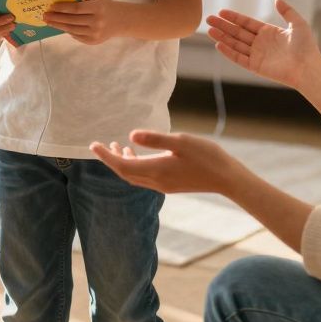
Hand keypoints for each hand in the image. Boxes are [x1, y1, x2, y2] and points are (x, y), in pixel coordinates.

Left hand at [43, 0, 124, 44]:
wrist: (121, 21)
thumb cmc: (105, 5)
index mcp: (98, 8)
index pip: (76, 8)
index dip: (62, 8)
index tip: (51, 6)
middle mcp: (97, 22)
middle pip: (72, 20)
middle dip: (56, 18)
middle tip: (45, 15)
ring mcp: (95, 33)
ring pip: (72, 30)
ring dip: (59, 26)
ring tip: (49, 21)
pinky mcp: (93, 42)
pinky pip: (76, 36)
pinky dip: (67, 31)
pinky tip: (60, 26)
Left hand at [89, 130, 239, 195]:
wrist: (227, 179)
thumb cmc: (207, 156)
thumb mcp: (181, 141)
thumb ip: (155, 139)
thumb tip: (130, 136)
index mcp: (156, 170)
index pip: (122, 165)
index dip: (105, 156)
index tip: (93, 145)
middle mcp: (156, 181)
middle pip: (125, 173)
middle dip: (111, 160)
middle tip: (101, 145)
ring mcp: (164, 186)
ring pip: (134, 177)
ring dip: (123, 163)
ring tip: (118, 147)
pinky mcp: (171, 186)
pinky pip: (145, 178)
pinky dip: (136, 167)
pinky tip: (140, 155)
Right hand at [206, 0, 320, 88]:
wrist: (308, 67)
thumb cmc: (306, 46)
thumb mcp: (298, 23)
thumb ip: (287, 11)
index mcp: (269, 32)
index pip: (246, 23)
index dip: (234, 17)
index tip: (221, 12)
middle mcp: (261, 43)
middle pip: (237, 32)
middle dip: (223, 26)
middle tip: (208, 19)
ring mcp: (257, 55)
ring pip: (235, 44)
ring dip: (222, 37)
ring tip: (209, 30)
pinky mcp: (256, 66)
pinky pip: (239, 58)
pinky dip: (228, 52)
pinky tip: (218, 45)